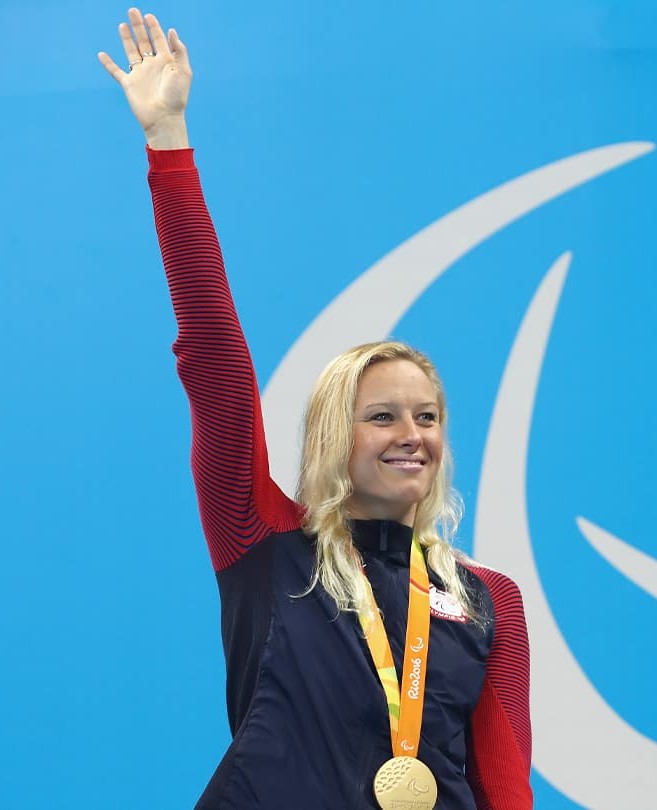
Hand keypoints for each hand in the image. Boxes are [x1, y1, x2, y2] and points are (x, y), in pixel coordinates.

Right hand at [98, 8, 191, 147]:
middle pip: (144, 42)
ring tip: (123, 24)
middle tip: (133, 10)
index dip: (154, 27)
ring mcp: (140, 75)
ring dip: (127, 38)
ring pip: (131, 52)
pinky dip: (108, 63)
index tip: (149, 16)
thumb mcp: (183, 71)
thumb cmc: (176, 97)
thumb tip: (171, 31)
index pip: (159, 40)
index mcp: (166, 62)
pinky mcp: (129, 84)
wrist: (164, 118)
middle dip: (138, 26)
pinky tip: (101, 54)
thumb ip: (179, 51)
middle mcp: (152, 66)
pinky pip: (115, 71)